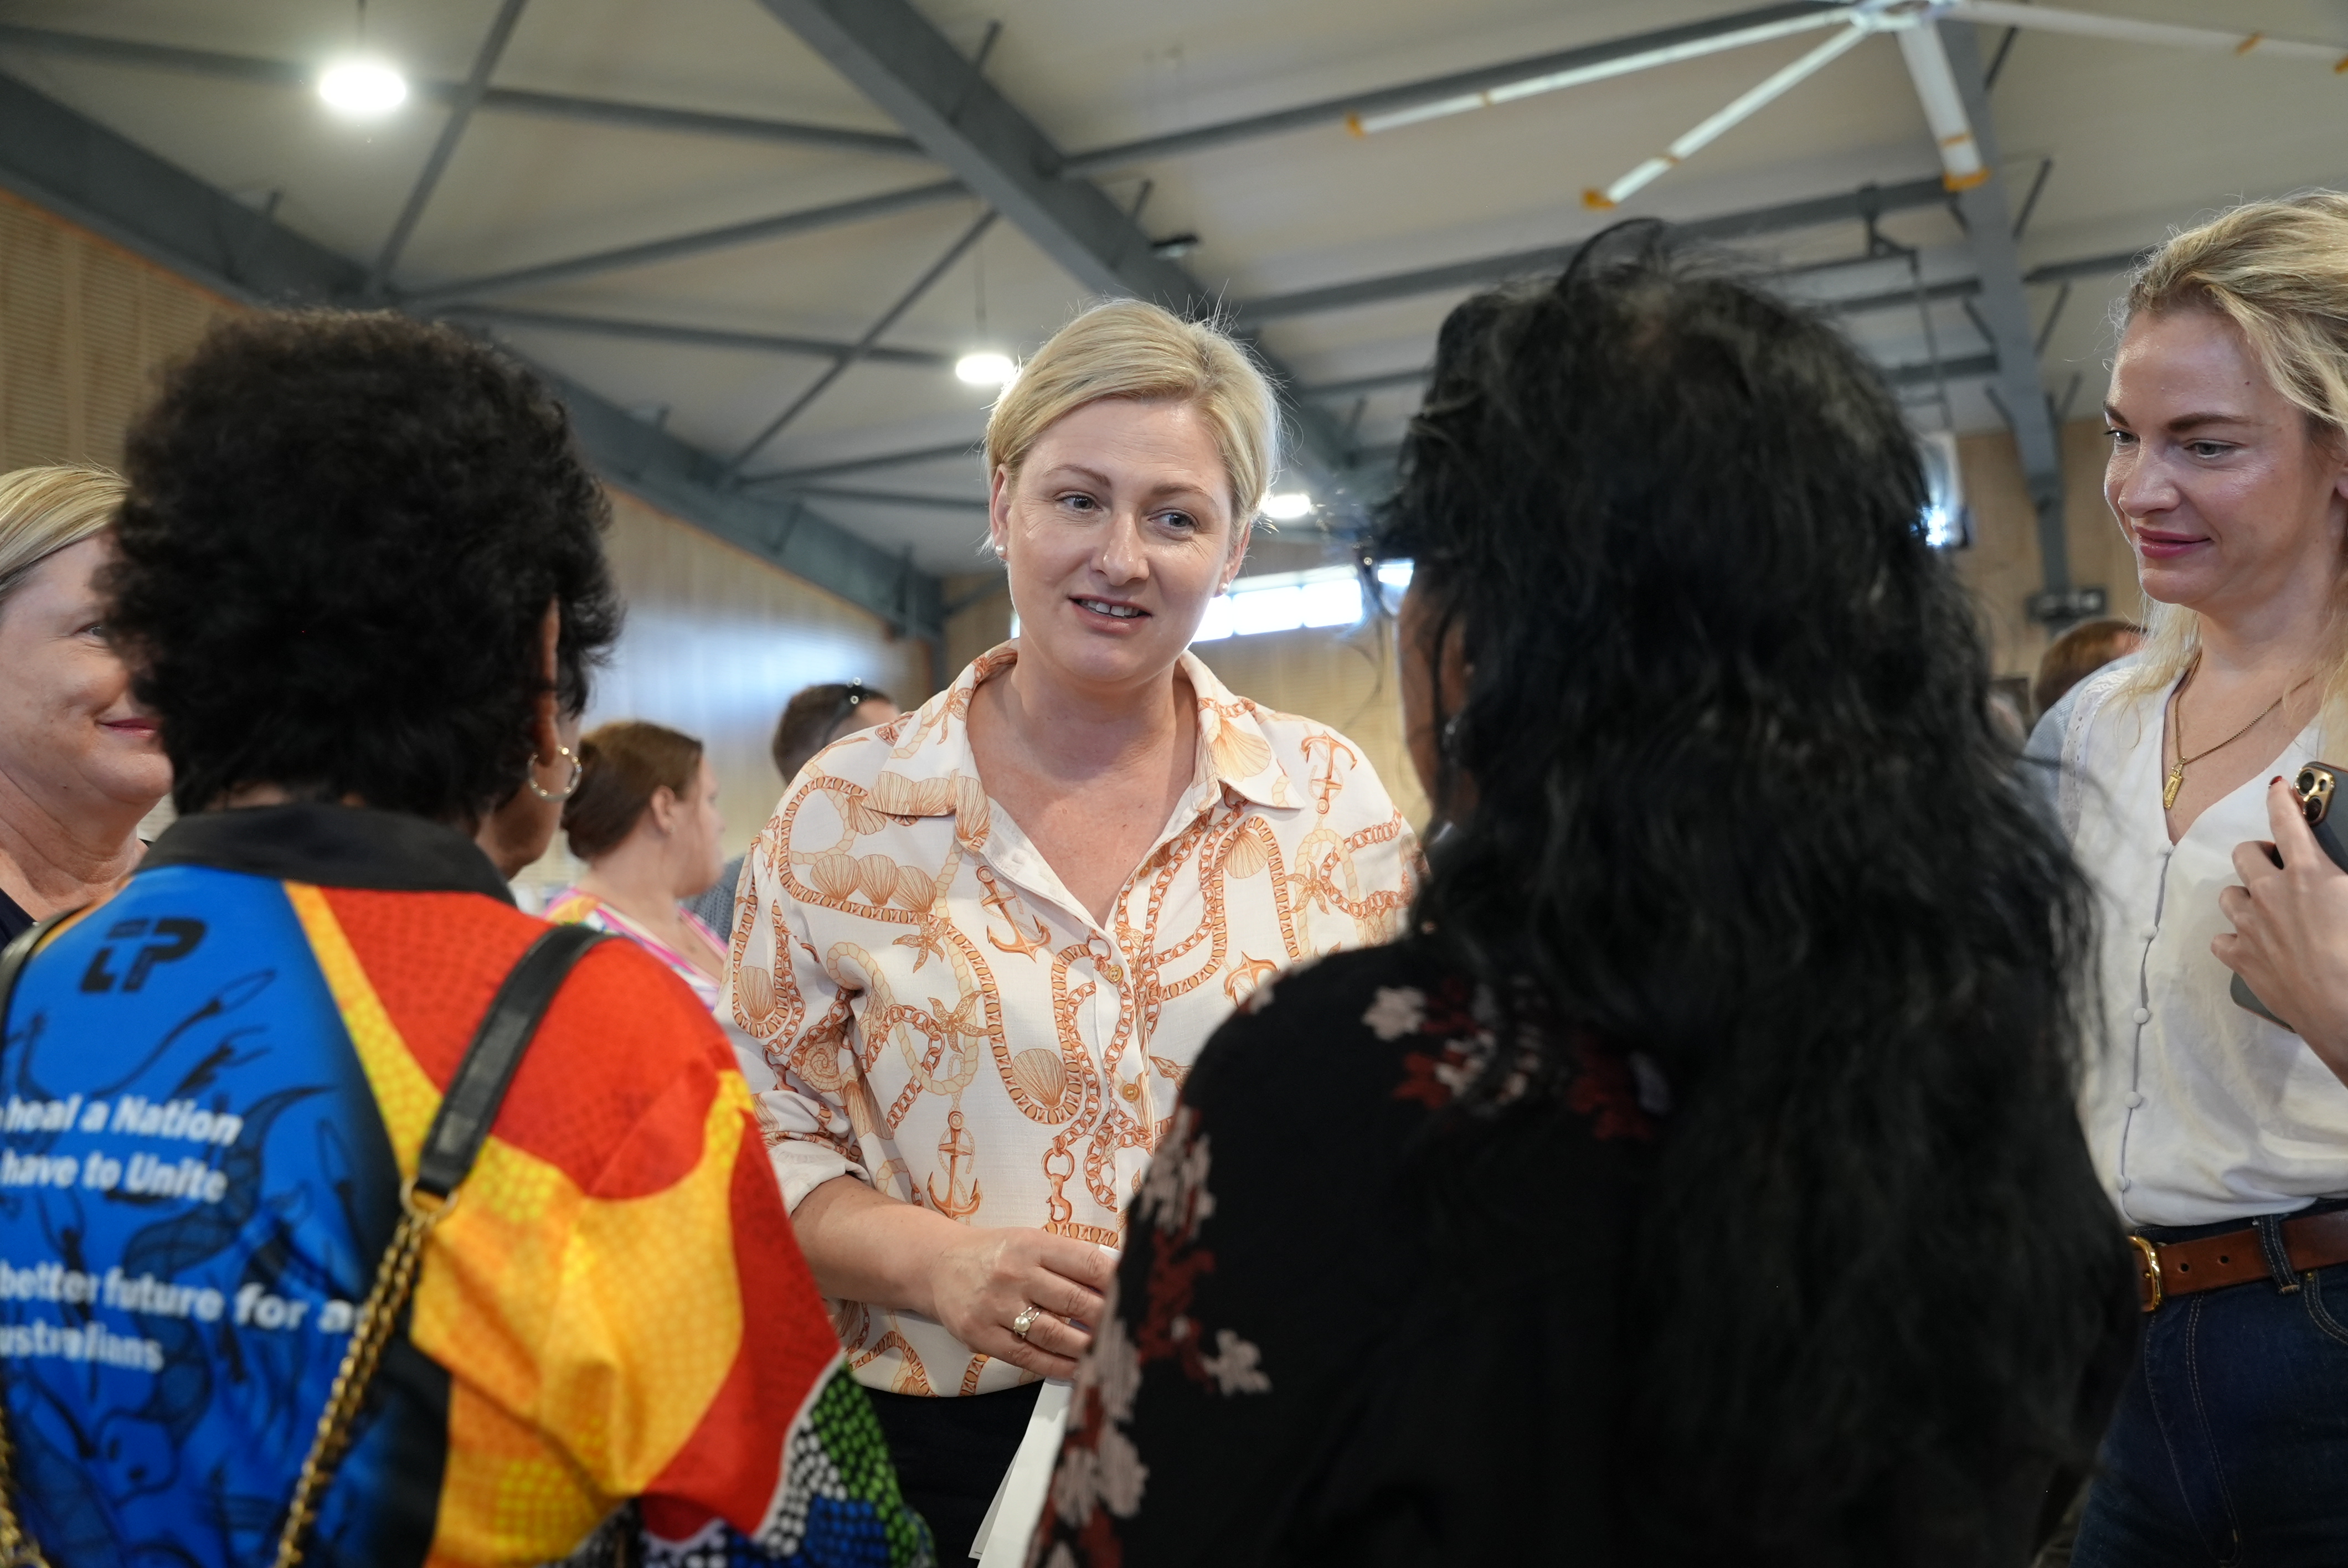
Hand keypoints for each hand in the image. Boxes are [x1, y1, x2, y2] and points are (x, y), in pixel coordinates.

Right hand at [922, 1226, 1115, 1379]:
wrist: (939, 1264)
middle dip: (1106, 1318)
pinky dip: (1056, 1366)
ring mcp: (995, 1306)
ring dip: (1086, 1346)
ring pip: (1052, 1332)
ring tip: (1109, 1353)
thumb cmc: (997, 1254)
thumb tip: (1118, 1276)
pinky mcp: (980, 1334)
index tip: (1138, 1295)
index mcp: (1032, 1244)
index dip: (1116, 1282)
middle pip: (1073, 1299)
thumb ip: (1070, 1258)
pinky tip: (1078, 1369)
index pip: (1085, 1262)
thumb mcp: (1031, 1241)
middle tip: (1130, 1330)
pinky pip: (1026, 1355)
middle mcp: (1014, 1273)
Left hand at [2215, 776, 2347, 1084]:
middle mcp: (2271, 893)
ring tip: (2267, 907)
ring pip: (2229, 894)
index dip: (2281, 799)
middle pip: (2245, 854)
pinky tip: (2254, 945)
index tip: (2277, 788)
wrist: (2347, 1014)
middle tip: (2278, 865)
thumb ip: (2345, 882)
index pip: (2287, 821)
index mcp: (2309, 873)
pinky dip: (2235, 939)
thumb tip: (2337, 879)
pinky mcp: (2241, 959)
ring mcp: (2251, 926)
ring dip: (2246, 895)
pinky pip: (2223, 939)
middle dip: (2259, 853)